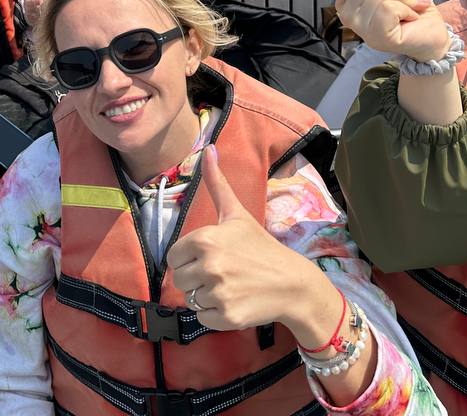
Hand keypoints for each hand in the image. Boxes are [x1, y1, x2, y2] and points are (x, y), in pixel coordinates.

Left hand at [167, 145, 337, 335]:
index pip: (173, 257)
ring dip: (205, 295)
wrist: (292, 283)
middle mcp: (209, 265)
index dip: (189, 258)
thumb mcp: (236, 213)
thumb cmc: (260, 246)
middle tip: (222, 272)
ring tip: (229, 285)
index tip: (210, 256)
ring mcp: (218, 292)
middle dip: (196, 277)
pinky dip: (214, 313)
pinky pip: (202, 317)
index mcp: (205, 239)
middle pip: (180, 279)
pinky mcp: (226, 316)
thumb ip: (217, 183)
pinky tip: (234, 301)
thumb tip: (208, 148)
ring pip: (190, 298)